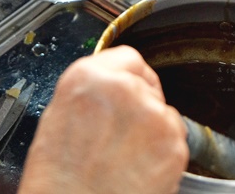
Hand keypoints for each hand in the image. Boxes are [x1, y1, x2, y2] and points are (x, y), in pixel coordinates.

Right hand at [18, 46, 188, 193]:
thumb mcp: (59, 116)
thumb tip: (110, 87)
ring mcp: (153, 116)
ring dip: (152, 131)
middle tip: (119, 137)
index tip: (129, 91)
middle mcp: (123, 89)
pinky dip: (163, 154)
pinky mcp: (173, 145)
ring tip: (125, 159)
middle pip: (147, 86)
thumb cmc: (59, 178)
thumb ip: (92, 91)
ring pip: (163, 114)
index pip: (128, 57)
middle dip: (139, 108)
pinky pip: (175, 141)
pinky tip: (137, 170)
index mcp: (88, 77)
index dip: (129, 78)